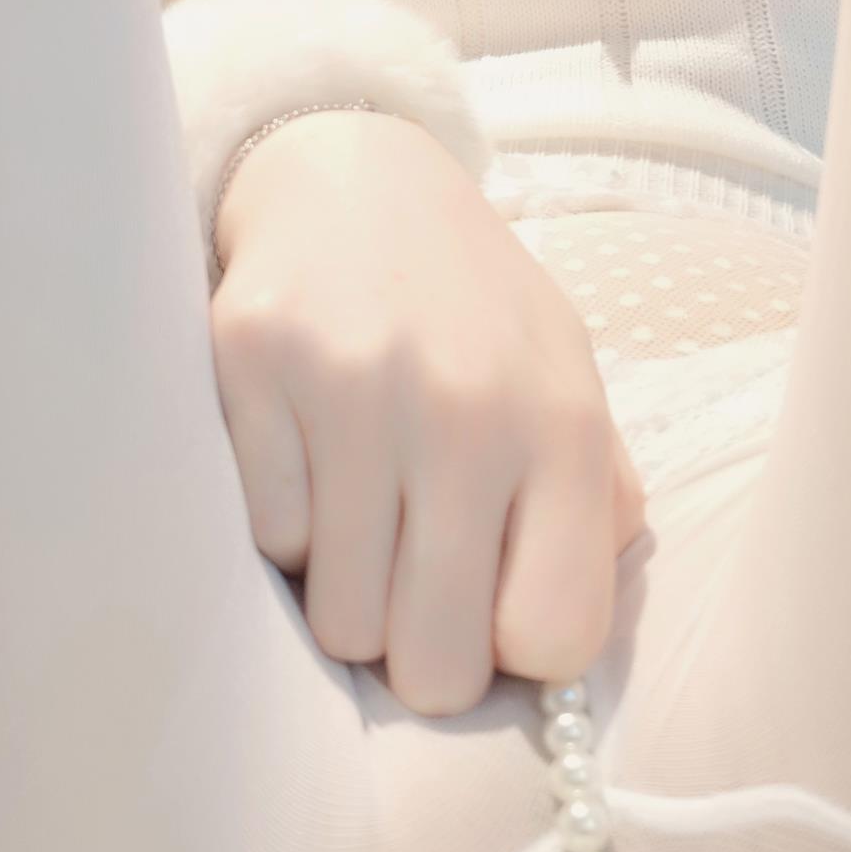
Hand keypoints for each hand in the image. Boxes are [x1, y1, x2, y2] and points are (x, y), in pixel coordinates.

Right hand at [208, 111, 647, 716]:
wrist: (356, 183)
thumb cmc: (471, 312)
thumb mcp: (566, 383)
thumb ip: (594, 506)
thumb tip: (565, 641)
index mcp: (563, 423)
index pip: (556, 639)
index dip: (515, 649)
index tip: (491, 608)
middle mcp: (468, 407)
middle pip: (437, 668)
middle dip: (421, 652)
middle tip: (412, 587)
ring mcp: (357, 386)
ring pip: (340, 622)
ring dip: (348, 588)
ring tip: (364, 509)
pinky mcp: (256, 363)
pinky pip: (267, 541)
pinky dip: (287, 522)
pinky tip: (311, 456)